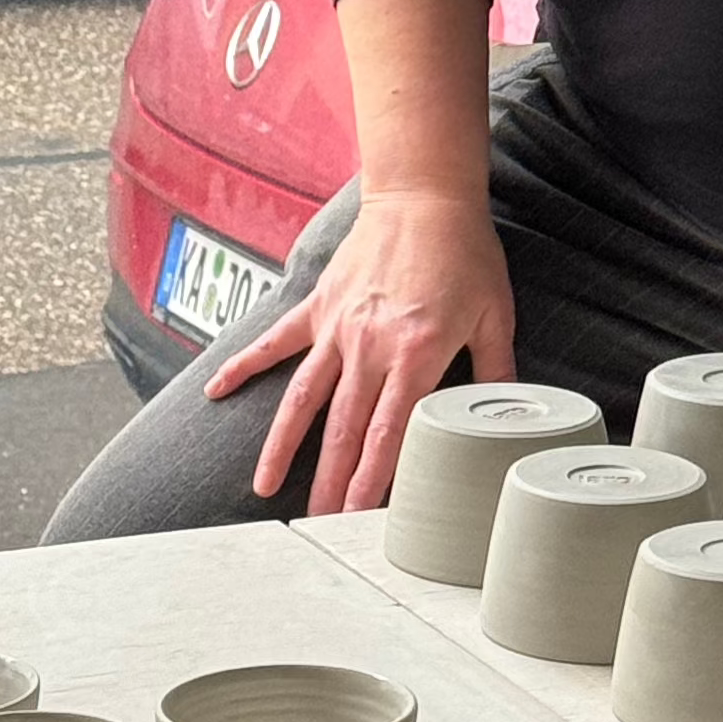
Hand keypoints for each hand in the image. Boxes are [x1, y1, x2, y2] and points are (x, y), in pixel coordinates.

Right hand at [203, 188, 514, 512]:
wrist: (424, 194)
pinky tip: (215, 395)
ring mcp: (337, 328)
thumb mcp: (495, 313)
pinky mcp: (318, 307)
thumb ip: (497, 370)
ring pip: (303, 399)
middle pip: (345, 429)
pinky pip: (274, 343)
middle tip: (319, 527)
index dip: (374, 479)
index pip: (391, 432)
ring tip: (266, 490)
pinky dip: (242, 367)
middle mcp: (369, 347)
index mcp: (417, 353)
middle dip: (331, 483)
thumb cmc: (465, 251)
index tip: (361, 518)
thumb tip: (507, 416)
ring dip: (283, 448)